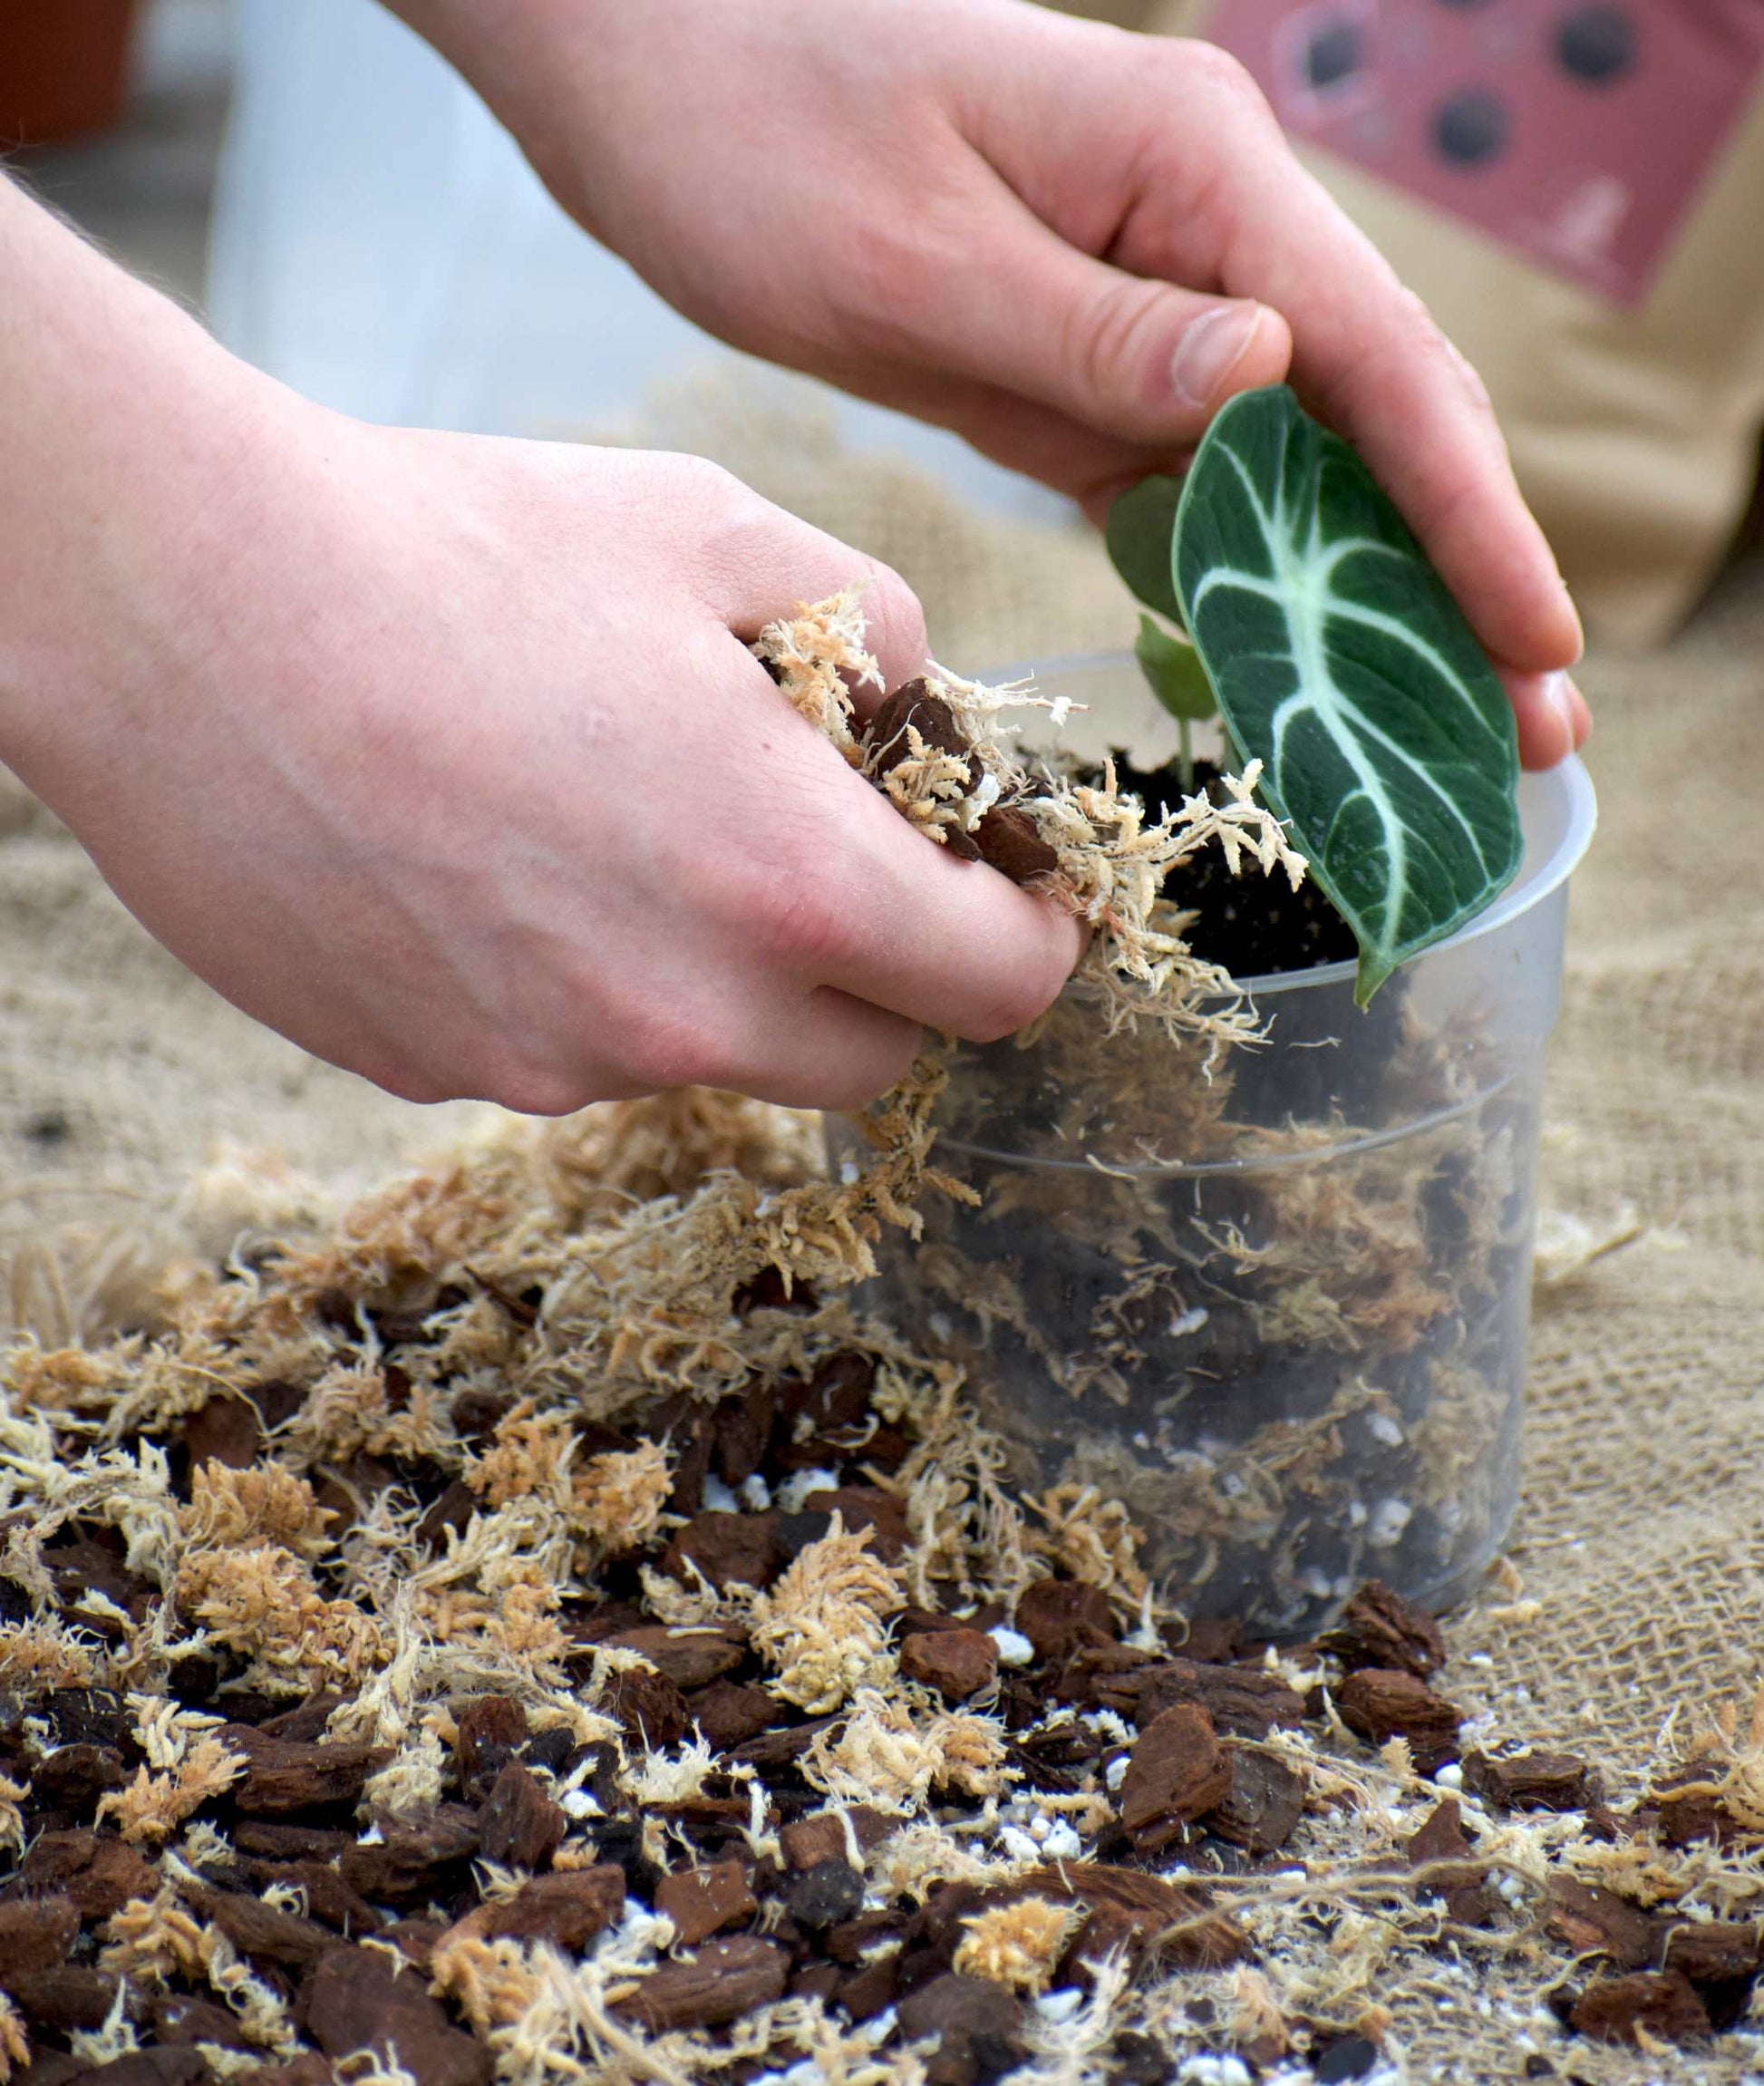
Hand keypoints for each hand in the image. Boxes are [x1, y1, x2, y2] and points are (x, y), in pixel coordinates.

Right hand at [0, 183, 1076, 1112]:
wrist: (188, 605)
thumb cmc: (458, 546)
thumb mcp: (713, 528)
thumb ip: (876, 625)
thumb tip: (926, 702)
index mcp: (789, 882)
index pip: (995, 988)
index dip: (1028, 938)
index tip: (1014, 896)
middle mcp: (683, 1014)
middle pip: (871, 1061)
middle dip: (889, 977)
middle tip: (837, 866)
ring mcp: (551, 1061)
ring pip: (712, 1056)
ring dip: (720, 975)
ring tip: (621, 826)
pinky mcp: (436, 1070)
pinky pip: (567, 1051)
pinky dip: (581, 982)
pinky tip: (501, 859)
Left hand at [398, 0, 1589, 768]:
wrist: (650, 76)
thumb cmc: (755, 132)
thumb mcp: (915, 252)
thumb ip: (1091, 331)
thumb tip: (1268, 379)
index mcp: (1189, 166)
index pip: (1373, 357)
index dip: (1466, 511)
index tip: (1534, 637)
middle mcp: (1201, 224)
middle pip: (1372, 413)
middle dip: (1451, 572)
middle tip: (1526, 729)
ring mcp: (1151, 289)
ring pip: (1297, 458)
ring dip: (1363, 593)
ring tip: (1430, 731)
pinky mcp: (1087, 352)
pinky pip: (1193, 475)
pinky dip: (1244, 573)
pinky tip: (1284, 670)